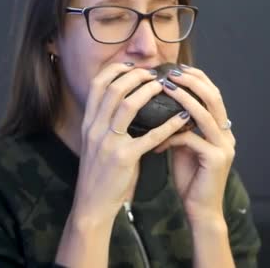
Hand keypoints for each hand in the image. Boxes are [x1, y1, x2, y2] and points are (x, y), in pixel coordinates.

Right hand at [72, 62, 192, 224]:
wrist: (92, 204)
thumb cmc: (98, 173)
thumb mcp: (95, 143)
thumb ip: (105, 123)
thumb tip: (124, 101)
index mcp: (88, 123)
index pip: (97, 85)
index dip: (115, 70)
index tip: (132, 65)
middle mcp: (95, 128)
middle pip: (114, 89)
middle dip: (135, 76)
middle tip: (153, 74)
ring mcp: (108, 142)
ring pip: (128, 105)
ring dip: (148, 91)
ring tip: (164, 87)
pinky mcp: (123, 158)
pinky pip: (149, 136)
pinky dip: (168, 124)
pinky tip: (181, 118)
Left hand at [153, 65, 236, 222]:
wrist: (201, 210)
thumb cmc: (190, 178)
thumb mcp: (185, 147)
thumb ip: (180, 128)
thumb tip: (162, 107)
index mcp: (221, 129)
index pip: (213, 95)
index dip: (197, 79)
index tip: (178, 69)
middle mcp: (227, 134)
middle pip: (213, 97)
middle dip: (192, 81)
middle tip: (171, 73)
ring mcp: (224, 146)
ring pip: (205, 114)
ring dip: (184, 98)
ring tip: (165, 88)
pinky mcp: (216, 160)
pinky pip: (192, 139)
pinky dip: (171, 136)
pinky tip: (156, 140)